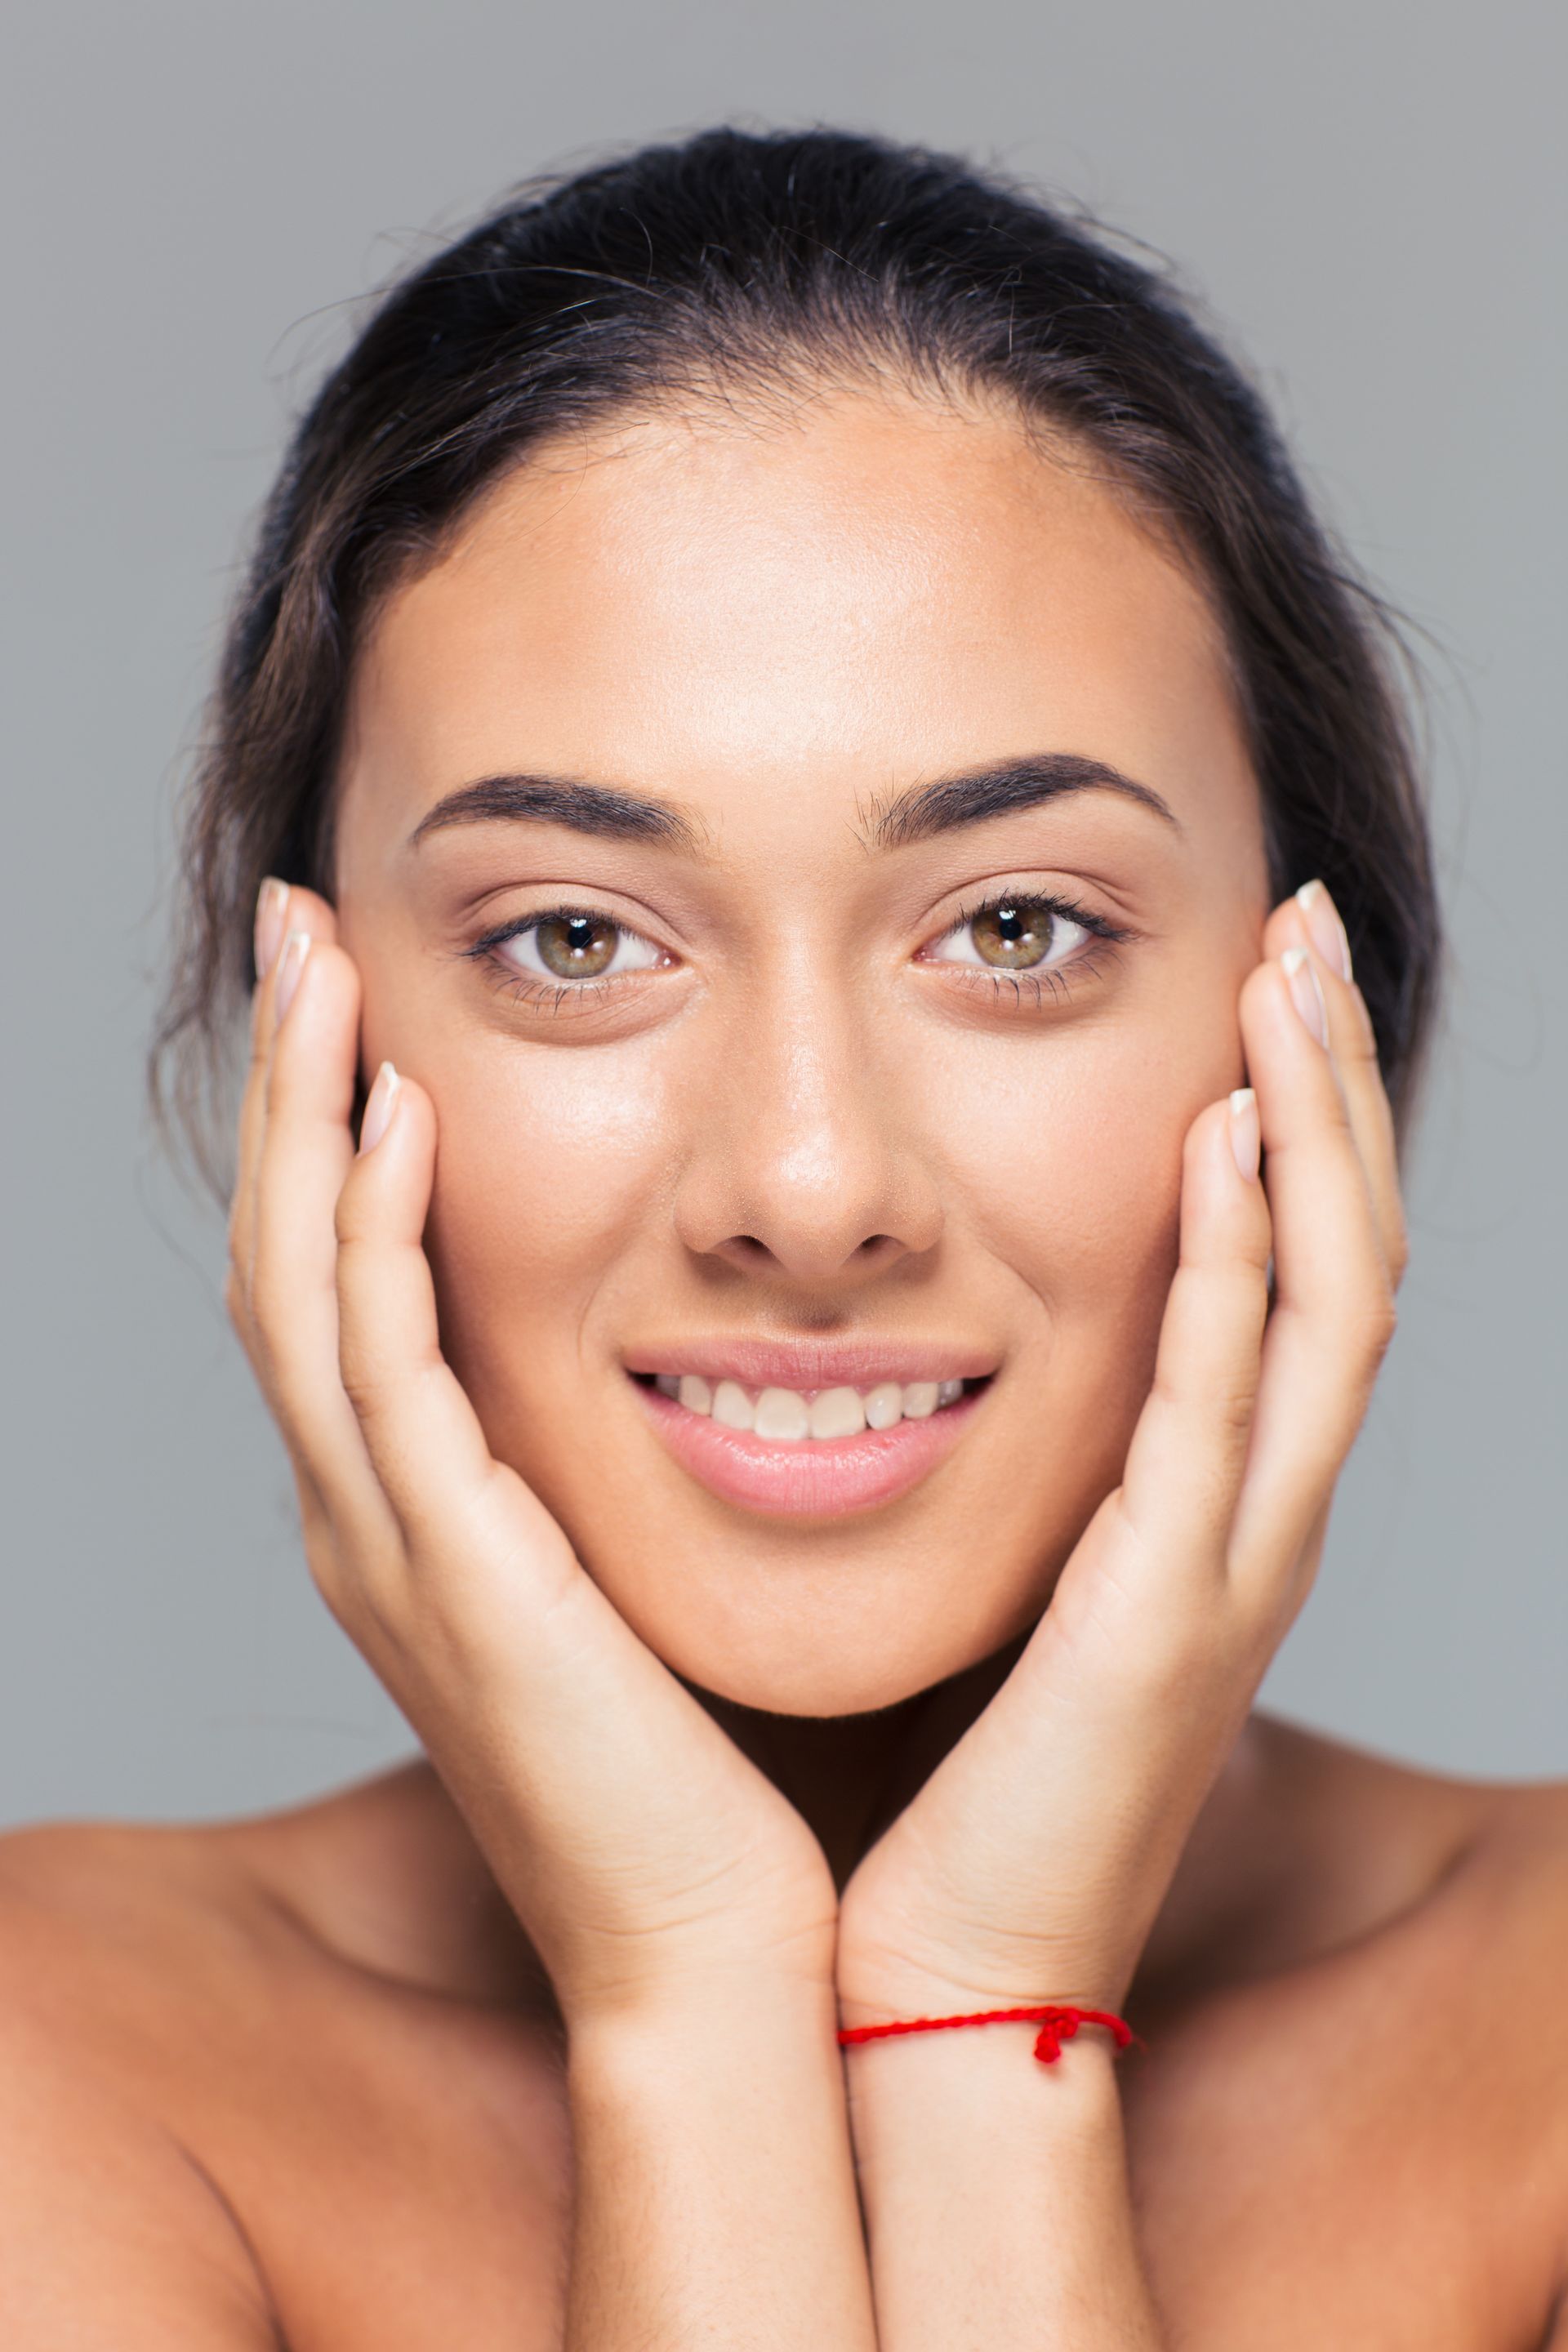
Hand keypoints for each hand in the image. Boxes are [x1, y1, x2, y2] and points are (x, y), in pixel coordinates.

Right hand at [227, 887, 836, 2019]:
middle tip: (304, 930)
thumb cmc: (706, 1768)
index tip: (358, 993)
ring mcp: (389, 1548)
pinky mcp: (451, 1577)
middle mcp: (369, 1518)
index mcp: (418, 1513)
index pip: (337, 1280)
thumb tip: (681, 1343)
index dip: (328, 1130)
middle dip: (288, 1083)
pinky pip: (381, 1372)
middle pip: (284, 1252)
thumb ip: (606, 1464)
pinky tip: (397, 1118)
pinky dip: (374, 1233)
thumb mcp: (631, 1574)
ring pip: (299, 1286)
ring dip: (304, 1117)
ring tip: (324, 967)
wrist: (720, 1953)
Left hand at [836, 887, 1406, 2020]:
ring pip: (1325, 1299)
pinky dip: (1235, 1263)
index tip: (1254, 979)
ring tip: (1288, 978)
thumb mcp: (1012, 1582)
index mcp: (1212, 1503)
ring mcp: (1235, 1560)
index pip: (1290, 1268)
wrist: (947, 1973)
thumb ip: (1028, 1465)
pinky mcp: (1172, 1608)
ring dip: (1315, 1127)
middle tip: (1303, 924)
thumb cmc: (954, 1782)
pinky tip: (1219, 1138)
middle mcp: (1255, 1516)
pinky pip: (1228, 1401)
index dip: (1295, 1116)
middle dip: (1331, 1078)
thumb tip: (940, 1343)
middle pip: (1343, 1247)